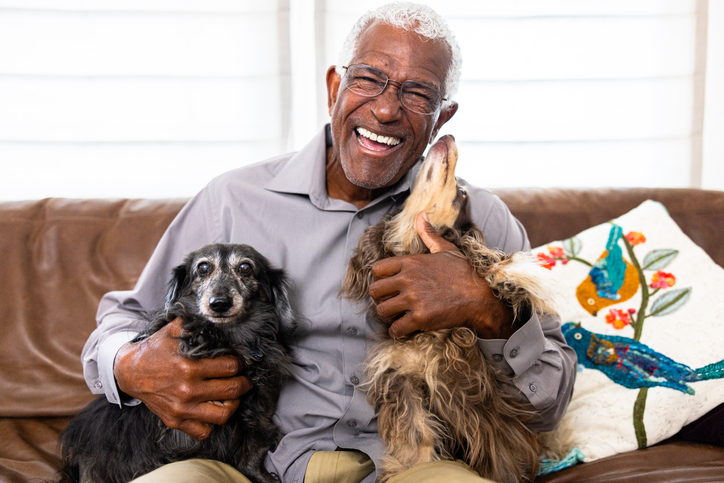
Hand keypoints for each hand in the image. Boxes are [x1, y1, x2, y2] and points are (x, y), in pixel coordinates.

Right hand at [113, 317, 252, 439]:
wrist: (130, 372)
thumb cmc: (156, 349)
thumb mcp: (174, 329)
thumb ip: (197, 323)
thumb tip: (219, 319)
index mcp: (189, 367)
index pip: (230, 367)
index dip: (238, 363)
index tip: (238, 362)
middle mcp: (187, 390)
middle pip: (232, 390)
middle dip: (243, 382)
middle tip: (243, 378)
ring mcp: (181, 409)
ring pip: (223, 415)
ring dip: (233, 404)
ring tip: (232, 395)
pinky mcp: (175, 421)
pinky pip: (203, 431)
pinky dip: (212, 423)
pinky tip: (213, 409)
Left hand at [369, 212, 514, 338]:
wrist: (481, 296)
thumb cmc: (464, 273)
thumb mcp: (446, 249)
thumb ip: (428, 233)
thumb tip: (420, 215)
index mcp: (411, 262)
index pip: (377, 270)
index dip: (380, 279)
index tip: (388, 285)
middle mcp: (408, 279)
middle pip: (374, 291)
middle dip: (380, 298)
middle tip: (390, 302)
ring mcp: (413, 299)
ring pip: (382, 311)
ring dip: (387, 316)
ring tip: (397, 316)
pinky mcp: (420, 318)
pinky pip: (396, 329)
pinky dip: (397, 332)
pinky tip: (405, 329)